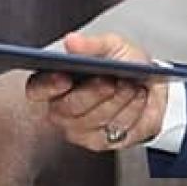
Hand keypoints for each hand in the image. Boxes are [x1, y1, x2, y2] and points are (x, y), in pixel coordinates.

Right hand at [26, 33, 168, 152]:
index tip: (64, 77)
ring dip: (118, 101)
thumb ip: (91, 44)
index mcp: (54, 83)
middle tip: (111, 80)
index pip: (38, 89)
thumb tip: (72, 42)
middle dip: (94, 93)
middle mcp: (62, 111)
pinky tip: (139, 98)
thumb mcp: (111, 46)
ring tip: (132, 86)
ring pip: (96, 120)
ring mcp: (80, 131)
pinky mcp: (103, 143)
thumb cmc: (122, 64)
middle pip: (69, 108)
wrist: (149, 84)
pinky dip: (132, 112)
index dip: (48, 85)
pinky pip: (117, 131)